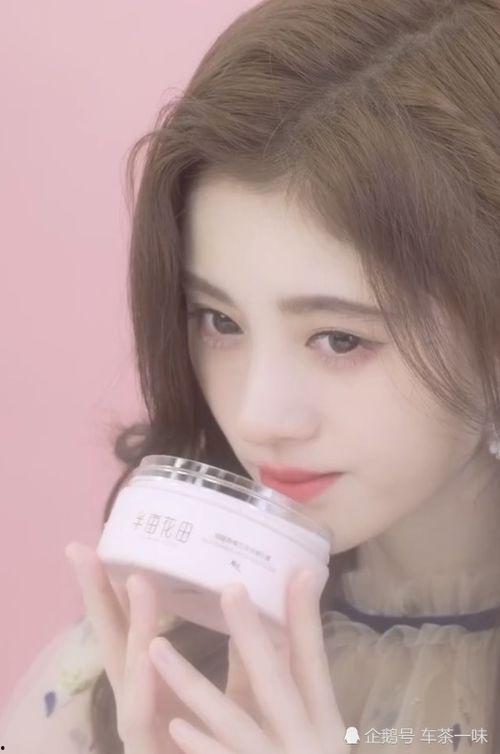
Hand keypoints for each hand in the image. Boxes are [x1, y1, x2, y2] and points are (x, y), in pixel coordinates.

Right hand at [65, 543, 268, 753]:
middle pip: (113, 641)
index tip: (100, 546)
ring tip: (136, 581)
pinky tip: (149, 653)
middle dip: (96, 597)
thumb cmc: (224, 744)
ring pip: (131, 674)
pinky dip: (148, 687)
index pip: (132, 626)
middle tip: (80, 550)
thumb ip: (246, 650)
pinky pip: (144, 719)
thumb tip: (259, 604)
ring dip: (133, 627)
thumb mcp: (239, 692)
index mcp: (158, 680)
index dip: (116, 589)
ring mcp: (143, 728)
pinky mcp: (147, 748)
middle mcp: (143, 698)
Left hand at [148, 569, 348, 753]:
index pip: (316, 663)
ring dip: (198, 687)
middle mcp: (309, 743)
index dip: (305, 618)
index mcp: (323, 723)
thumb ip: (296, 683)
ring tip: (157, 648)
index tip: (298, 570)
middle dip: (253, 634)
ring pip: (238, 726)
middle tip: (230, 586)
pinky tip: (176, 725)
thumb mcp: (313, 729)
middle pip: (279, 683)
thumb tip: (284, 629)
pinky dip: (206, 747)